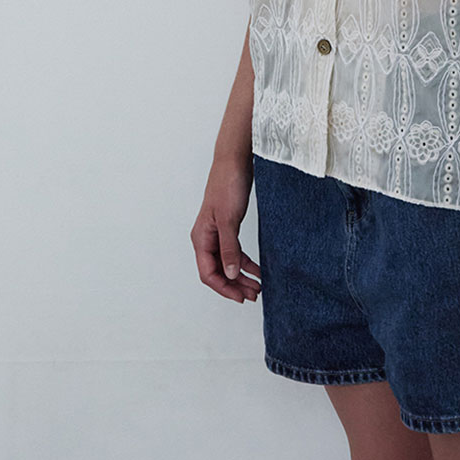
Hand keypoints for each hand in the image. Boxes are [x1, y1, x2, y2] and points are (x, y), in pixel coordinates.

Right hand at [191, 152, 259, 302]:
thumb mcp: (229, 220)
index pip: (208, 274)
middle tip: (254, 295)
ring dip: (241, 277)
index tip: (241, 297)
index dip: (225, 288)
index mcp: (201, 239)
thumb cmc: (227, 185)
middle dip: (235, 286)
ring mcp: (217, 234)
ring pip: (227, 265)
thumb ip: (229, 249)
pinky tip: (258, 270)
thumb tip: (231, 274)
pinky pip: (234, 253)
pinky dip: (246, 264)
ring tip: (258, 287)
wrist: (234, 161)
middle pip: (218, 273)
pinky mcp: (228, 229)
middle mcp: (206, 239)